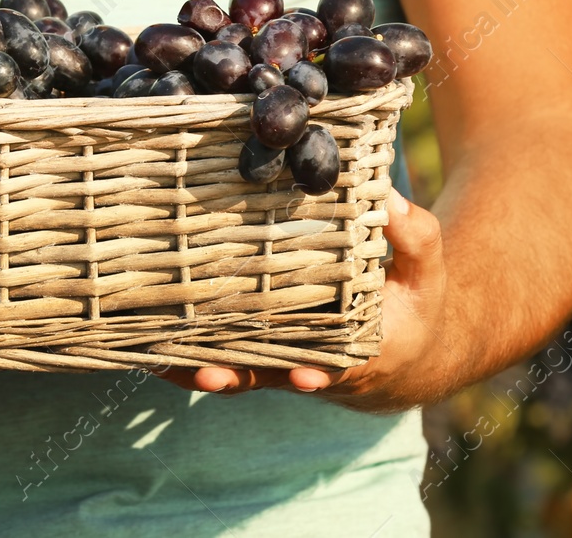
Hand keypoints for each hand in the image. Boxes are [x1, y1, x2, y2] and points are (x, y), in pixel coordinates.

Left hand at [155, 187, 447, 409]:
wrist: (402, 349)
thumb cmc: (414, 303)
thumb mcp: (427, 268)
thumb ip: (413, 235)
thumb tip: (386, 197)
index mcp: (358, 350)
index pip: (332, 364)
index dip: (312, 371)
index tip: (304, 375)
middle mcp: (312, 364)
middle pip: (267, 374)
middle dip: (234, 374)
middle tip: (203, 372)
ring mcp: (280, 360)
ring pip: (234, 370)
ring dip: (195, 369)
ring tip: (154, 361)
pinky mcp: (260, 349)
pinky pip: (222, 355)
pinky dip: (186, 355)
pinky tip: (144, 345)